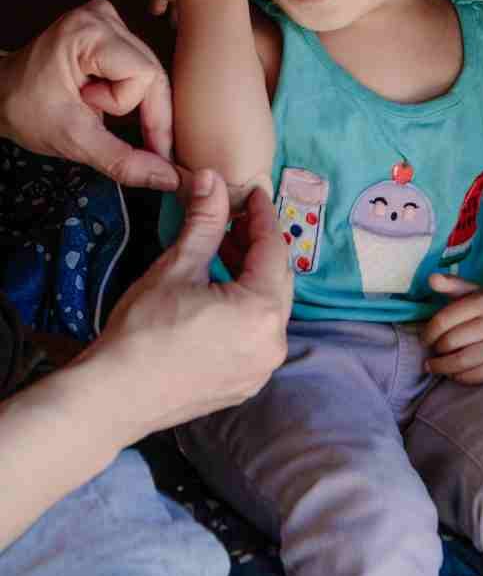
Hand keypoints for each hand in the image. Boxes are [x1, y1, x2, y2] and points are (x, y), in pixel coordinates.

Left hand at [0, 0, 177, 189]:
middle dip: (128, 105)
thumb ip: (123, 161)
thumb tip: (168, 179)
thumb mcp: (73, 140)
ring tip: (88, 101)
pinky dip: (125, 88)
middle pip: (150, 73)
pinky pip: (139, 65)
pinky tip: (96, 91)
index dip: (150, 116)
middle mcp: (101, 16)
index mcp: (88, 32)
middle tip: (93, 114)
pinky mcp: (110, 27)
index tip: (160, 154)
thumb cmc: (22, 109)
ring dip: (125, 98)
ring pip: (147, 71)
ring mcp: (106, 18)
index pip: (145, 76)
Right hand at [80, 168, 291, 441]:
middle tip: (234, 220)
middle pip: (276, 279)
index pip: (273, 249)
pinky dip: (246, 310)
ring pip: (269, 308)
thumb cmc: (143, 330)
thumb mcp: (178, 267)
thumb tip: (213, 179)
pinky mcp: (246, 383)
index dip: (263, 217)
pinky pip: (257, 335)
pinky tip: (221, 295)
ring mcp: (262, 367)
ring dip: (251, 278)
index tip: (255, 194)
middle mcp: (273, 342)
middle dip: (256, 246)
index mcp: (262, 311)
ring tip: (222, 252)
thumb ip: (206, 221)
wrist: (112, 396)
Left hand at [420, 273, 482, 384]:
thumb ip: (449, 283)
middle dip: (436, 349)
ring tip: (434, 365)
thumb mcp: (470, 290)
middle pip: (450, 342)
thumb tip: (432, 279)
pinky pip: (474, 377)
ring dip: (442, 367)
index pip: (444, 321)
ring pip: (461, 362)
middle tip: (432, 351)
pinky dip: (458, 377)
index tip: (424, 339)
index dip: (428, 333)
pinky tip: (452, 371)